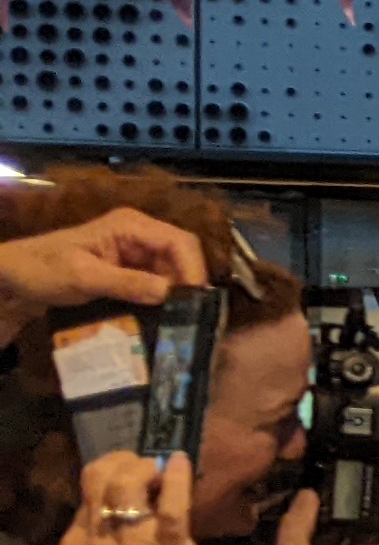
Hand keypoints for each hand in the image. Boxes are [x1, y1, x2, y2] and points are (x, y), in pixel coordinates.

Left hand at [0, 207, 208, 324]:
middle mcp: (139, 234)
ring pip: (174, 271)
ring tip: (177, 320)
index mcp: (130, 225)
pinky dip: (162, 299)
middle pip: (182, 255)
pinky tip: (161, 316)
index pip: (179, 241)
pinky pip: (158, 282)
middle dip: (187, 283)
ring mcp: (135, 252)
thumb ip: (126, 282)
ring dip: (176, 294)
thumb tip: (169, 293)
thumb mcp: (83, 276)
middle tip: (188, 314)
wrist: (15, 276)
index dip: (193, 269)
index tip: (194, 301)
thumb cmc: (42, 269)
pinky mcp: (131, 269)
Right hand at [64, 449, 216, 544]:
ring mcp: (128, 544)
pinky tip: (183, 465)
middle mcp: (96, 541)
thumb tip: (138, 493)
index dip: (113, 471)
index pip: (87, 488)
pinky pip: (169, 503)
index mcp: (78, 544)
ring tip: (165, 473)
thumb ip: (111, 534)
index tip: (138, 473)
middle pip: (99, 476)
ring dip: (149, 468)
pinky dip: (177, 478)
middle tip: (151, 467)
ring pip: (126, 482)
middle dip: (127, 462)